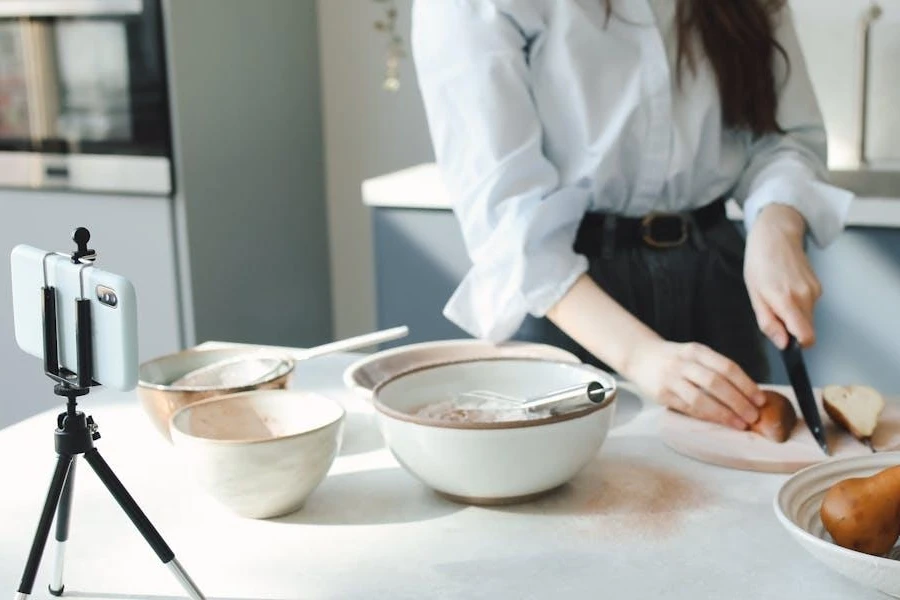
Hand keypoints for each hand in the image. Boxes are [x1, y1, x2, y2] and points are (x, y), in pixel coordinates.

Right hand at [625, 339, 764, 429]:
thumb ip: (715, 369)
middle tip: (754, 416)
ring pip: (701, 398)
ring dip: (724, 413)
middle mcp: (684, 363)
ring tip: (740, 423)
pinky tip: (718, 422)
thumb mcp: (695, 355)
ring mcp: (671, 379)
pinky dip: (706, 416)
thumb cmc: (674, 359)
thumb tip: (747, 393)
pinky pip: (687, 408)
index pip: (727, 367)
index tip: (761, 400)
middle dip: (739, 401)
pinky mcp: (662, 394)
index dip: (746, 385)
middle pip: (716, 383)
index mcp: (697, 351)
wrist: (640, 356)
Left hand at [744, 204, 820, 348]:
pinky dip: (798, 304)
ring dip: (793, 315)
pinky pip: (809, 306)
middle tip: (773, 311)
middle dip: (791, 328)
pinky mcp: (818, 287)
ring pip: (808, 318)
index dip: (798, 345)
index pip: (806, 336)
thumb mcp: (754, 295)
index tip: (786, 342)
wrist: (776, 236)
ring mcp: (815, 291)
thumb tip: (782, 344)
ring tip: (777, 296)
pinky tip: (786, 288)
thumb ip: (768, 322)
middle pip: (806, 329)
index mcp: (786, 300)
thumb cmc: (760, 263)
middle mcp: (805, 296)